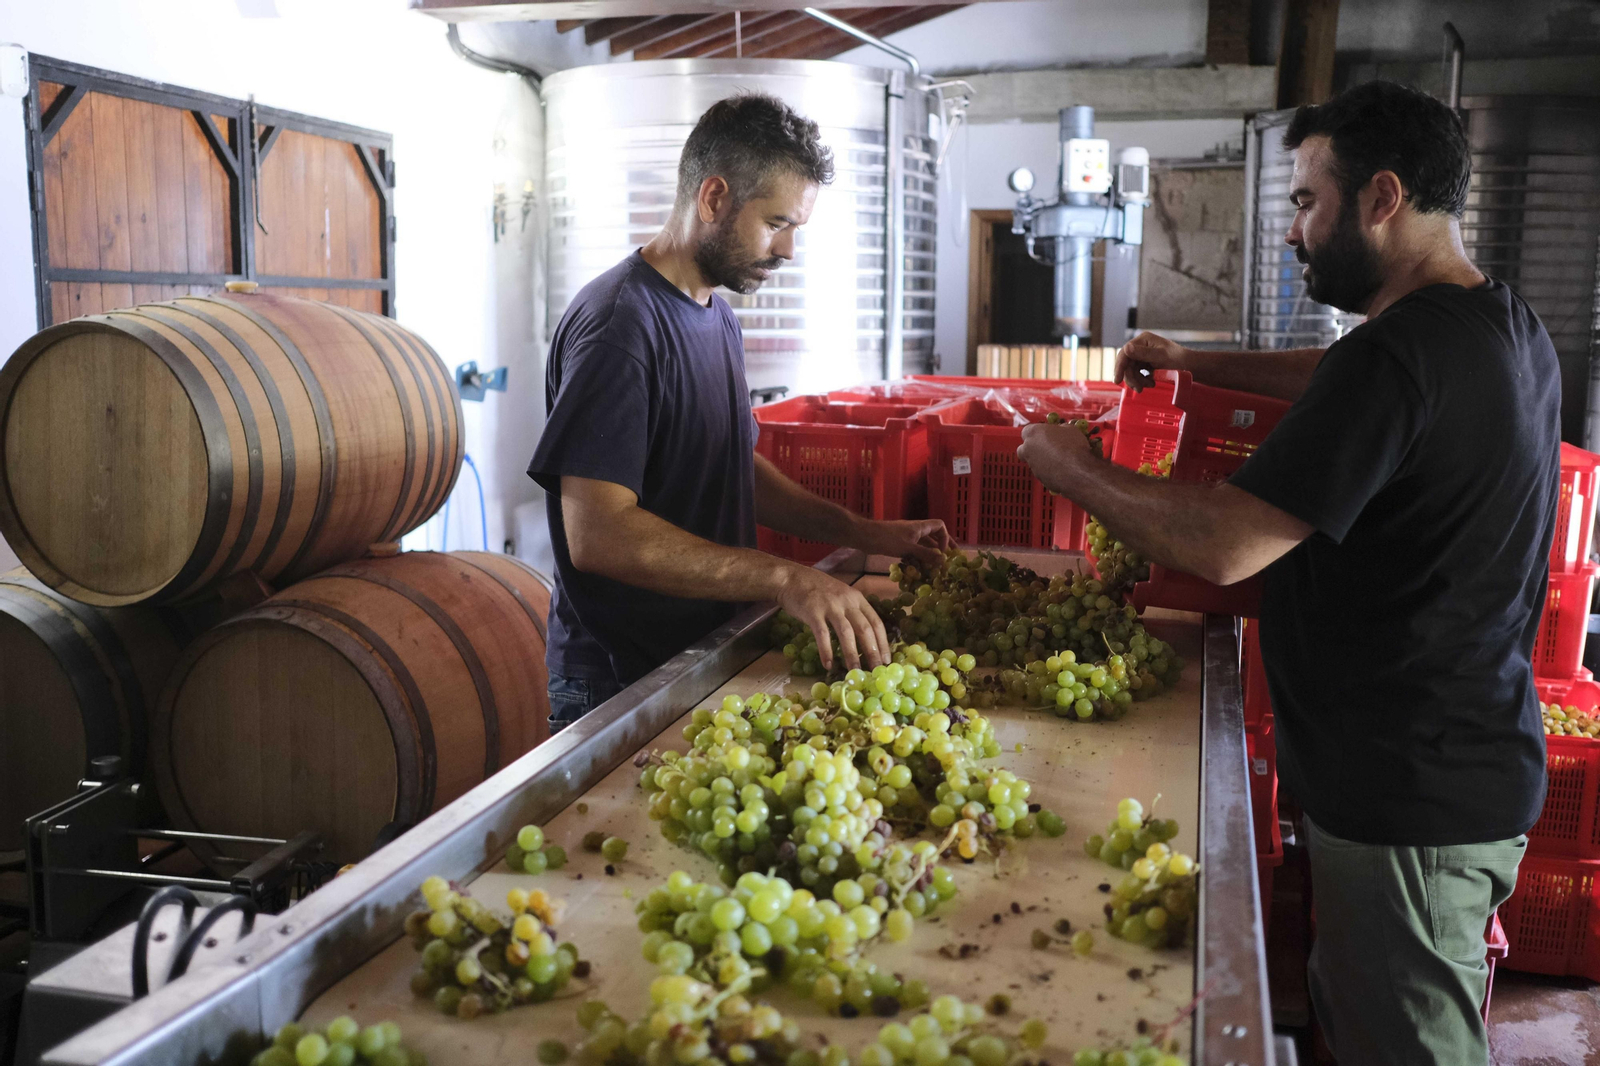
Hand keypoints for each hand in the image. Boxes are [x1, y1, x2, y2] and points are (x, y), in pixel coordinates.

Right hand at [773, 564, 889, 671]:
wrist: (790, 577)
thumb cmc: (816, 590)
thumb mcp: (841, 596)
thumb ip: (852, 612)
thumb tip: (864, 640)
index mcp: (857, 598)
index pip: (876, 622)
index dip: (883, 643)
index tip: (887, 661)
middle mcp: (847, 601)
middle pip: (865, 629)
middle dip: (872, 652)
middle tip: (876, 671)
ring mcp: (830, 606)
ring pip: (846, 633)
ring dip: (852, 655)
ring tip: (855, 672)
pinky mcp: (813, 611)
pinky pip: (822, 634)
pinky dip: (826, 651)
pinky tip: (828, 665)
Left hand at [848, 517, 950, 566]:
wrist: (864, 536)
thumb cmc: (886, 539)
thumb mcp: (908, 548)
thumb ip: (925, 554)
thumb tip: (943, 560)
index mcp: (919, 527)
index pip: (940, 526)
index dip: (945, 537)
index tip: (943, 552)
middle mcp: (915, 530)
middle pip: (933, 536)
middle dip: (942, 547)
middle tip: (949, 558)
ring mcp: (906, 537)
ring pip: (923, 544)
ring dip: (929, 554)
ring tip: (934, 567)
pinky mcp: (898, 544)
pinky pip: (913, 550)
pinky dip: (917, 557)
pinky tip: (917, 567)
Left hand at [1017, 422, 1091, 495]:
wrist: (1078, 471)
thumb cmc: (1073, 446)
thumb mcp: (1070, 429)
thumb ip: (1060, 429)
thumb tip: (1061, 430)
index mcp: (1033, 433)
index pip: (1027, 431)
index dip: (1037, 432)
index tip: (1047, 433)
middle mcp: (1028, 449)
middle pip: (1024, 448)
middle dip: (1032, 448)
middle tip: (1047, 447)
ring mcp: (1032, 465)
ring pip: (1033, 461)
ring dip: (1043, 460)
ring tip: (1060, 459)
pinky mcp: (1039, 478)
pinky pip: (1042, 473)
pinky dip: (1049, 471)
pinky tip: (1063, 469)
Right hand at [1114, 331, 1190, 391]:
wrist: (1190, 367)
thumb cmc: (1178, 359)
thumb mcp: (1160, 356)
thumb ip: (1143, 353)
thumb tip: (1126, 348)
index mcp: (1143, 340)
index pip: (1125, 353)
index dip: (1119, 366)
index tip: (1118, 380)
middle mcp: (1141, 346)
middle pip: (1126, 363)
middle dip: (1131, 377)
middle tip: (1138, 388)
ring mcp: (1143, 355)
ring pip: (1131, 370)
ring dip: (1137, 380)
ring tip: (1149, 386)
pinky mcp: (1146, 364)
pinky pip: (1137, 373)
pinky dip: (1142, 380)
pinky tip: (1150, 383)